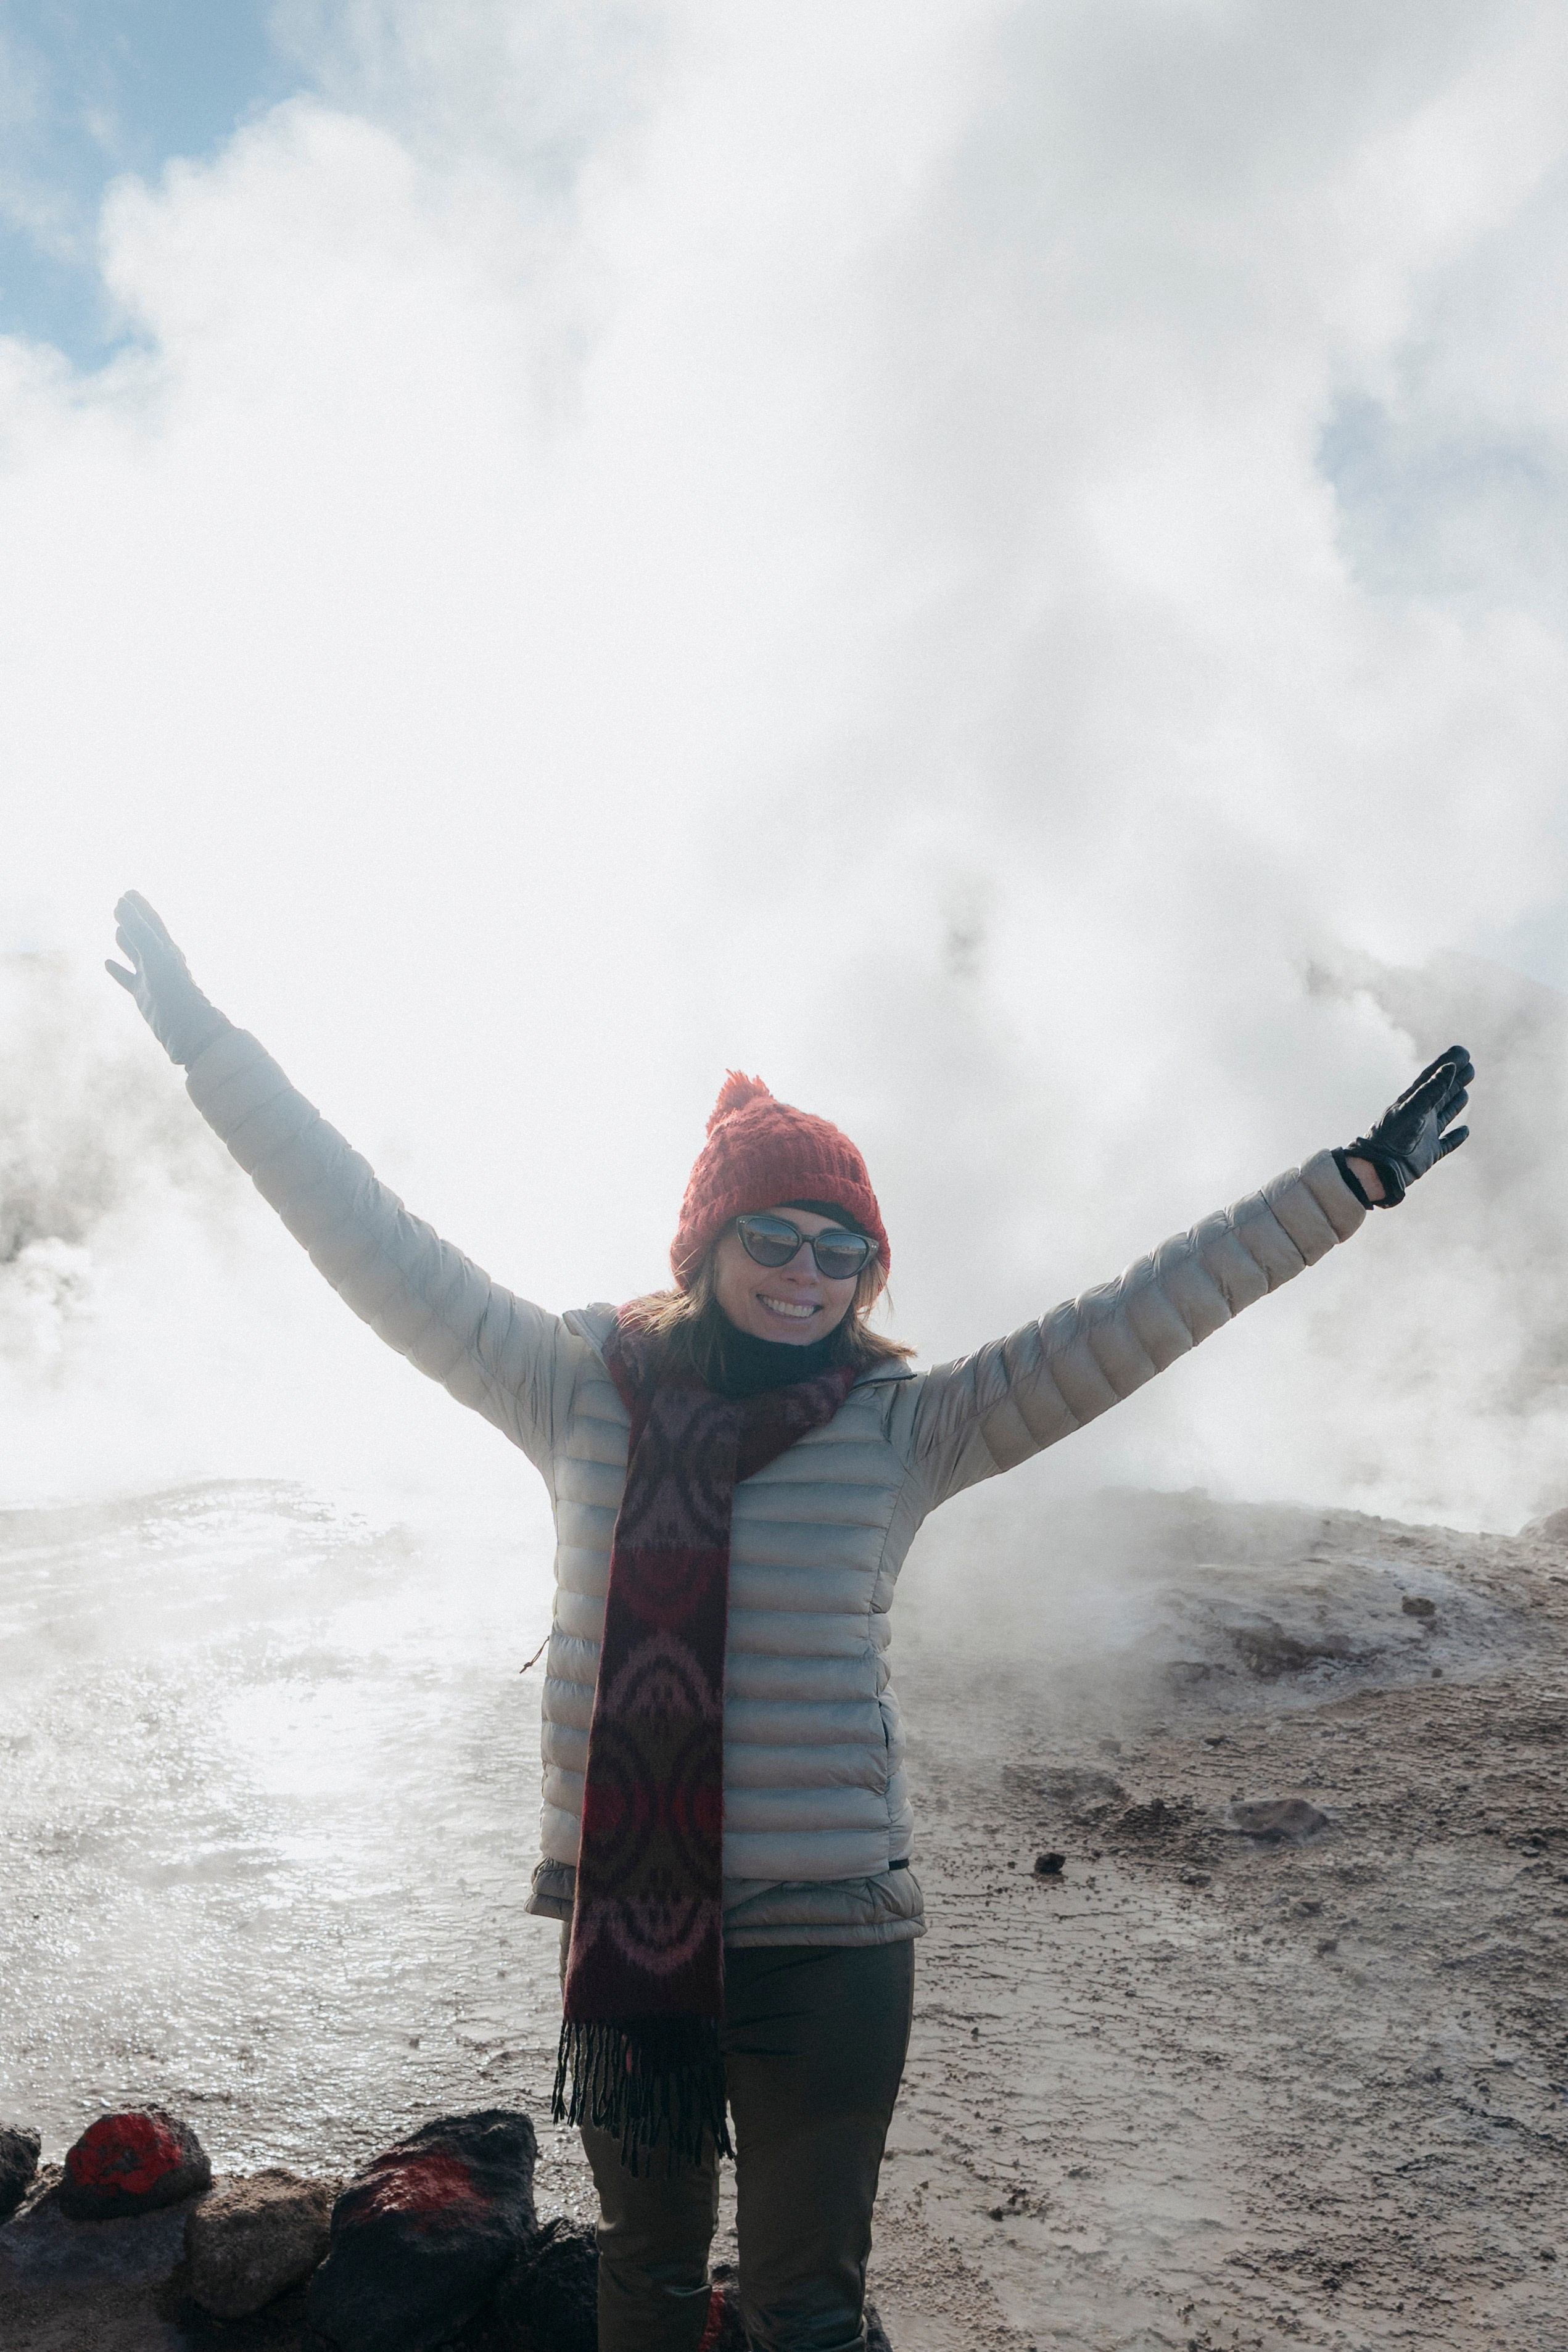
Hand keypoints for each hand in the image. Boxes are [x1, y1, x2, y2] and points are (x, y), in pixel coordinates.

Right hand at [106, 892, 228, 1066]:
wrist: (190, 1031)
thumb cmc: (176, 994)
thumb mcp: (156, 959)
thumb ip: (140, 933)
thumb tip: (122, 904)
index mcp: (167, 950)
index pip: (151, 922)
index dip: (139, 907)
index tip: (128, 892)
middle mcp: (160, 961)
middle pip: (143, 934)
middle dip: (132, 918)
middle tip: (120, 902)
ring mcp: (152, 979)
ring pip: (135, 955)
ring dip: (126, 942)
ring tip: (117, 930)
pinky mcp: (144, 997)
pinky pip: (127, 978)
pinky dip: (117, 970)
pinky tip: (107, 963)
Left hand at [1339, 1046, 1473, 1207]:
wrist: (1380, 1168)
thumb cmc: (1391, 1137)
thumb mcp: (1412, 1110)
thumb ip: (1431, 1090)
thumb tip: (1450, 1067)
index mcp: (1414, 1101)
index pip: (1434, 1077)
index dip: (1447, 1063)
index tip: (1462, 1051)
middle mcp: (1421, 1115)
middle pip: (1443, 1093)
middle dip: (1456, 1080)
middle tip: (1470, 1067)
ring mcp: (1426, 1134)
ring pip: (1446, 1114)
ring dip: (1456, 1103)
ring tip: (1465, 1092)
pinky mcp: (1430, 1153)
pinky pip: (1447, 1143)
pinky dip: (1457, 1137)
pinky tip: (1465, 1131)